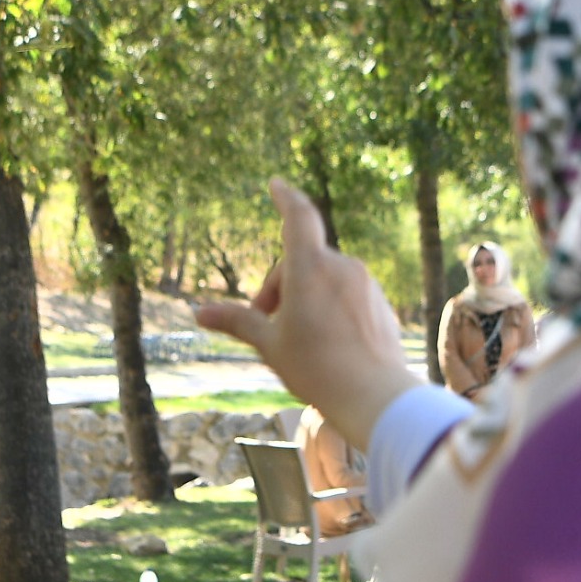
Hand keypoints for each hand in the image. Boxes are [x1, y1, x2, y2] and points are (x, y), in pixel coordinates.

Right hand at [195, 179, 418, 451]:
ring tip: (299, 339)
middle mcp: (342, 267)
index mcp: (310, 268)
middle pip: (303, 261)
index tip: (277, 184)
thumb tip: (199, 313)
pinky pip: (349, 296)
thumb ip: (238, 321)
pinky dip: (333, 308)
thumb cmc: (317, 369)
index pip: (298, 217)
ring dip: (308, 297)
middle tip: (268, 323)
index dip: (285, 197)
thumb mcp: (270, 345)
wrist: (375, 397)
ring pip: (327, 279)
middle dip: (281, 286)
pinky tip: (329, 345)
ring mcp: (366, 285)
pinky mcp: (381, 304)